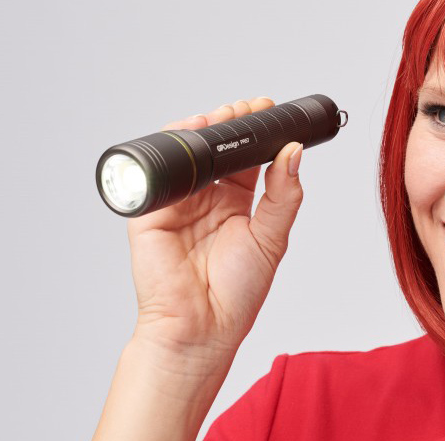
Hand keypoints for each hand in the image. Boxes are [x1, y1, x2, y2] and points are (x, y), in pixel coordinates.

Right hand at [125, 98, 303, 373]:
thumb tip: (293, 154)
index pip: (245, 160)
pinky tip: (190, 135)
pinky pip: (160, 172)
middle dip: (230, 125)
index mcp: (235, 207)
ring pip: (189, 155)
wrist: (201, 328)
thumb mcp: (271, 239)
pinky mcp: (151, 211)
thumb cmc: (236, 294)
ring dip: (202, 131)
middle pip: (216, 151)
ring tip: (221, 118)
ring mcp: (178, 203)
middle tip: (246, 108)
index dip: (255, 135)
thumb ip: (283, 196)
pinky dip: (173, 148)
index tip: (268, 110)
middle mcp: (206, 201)